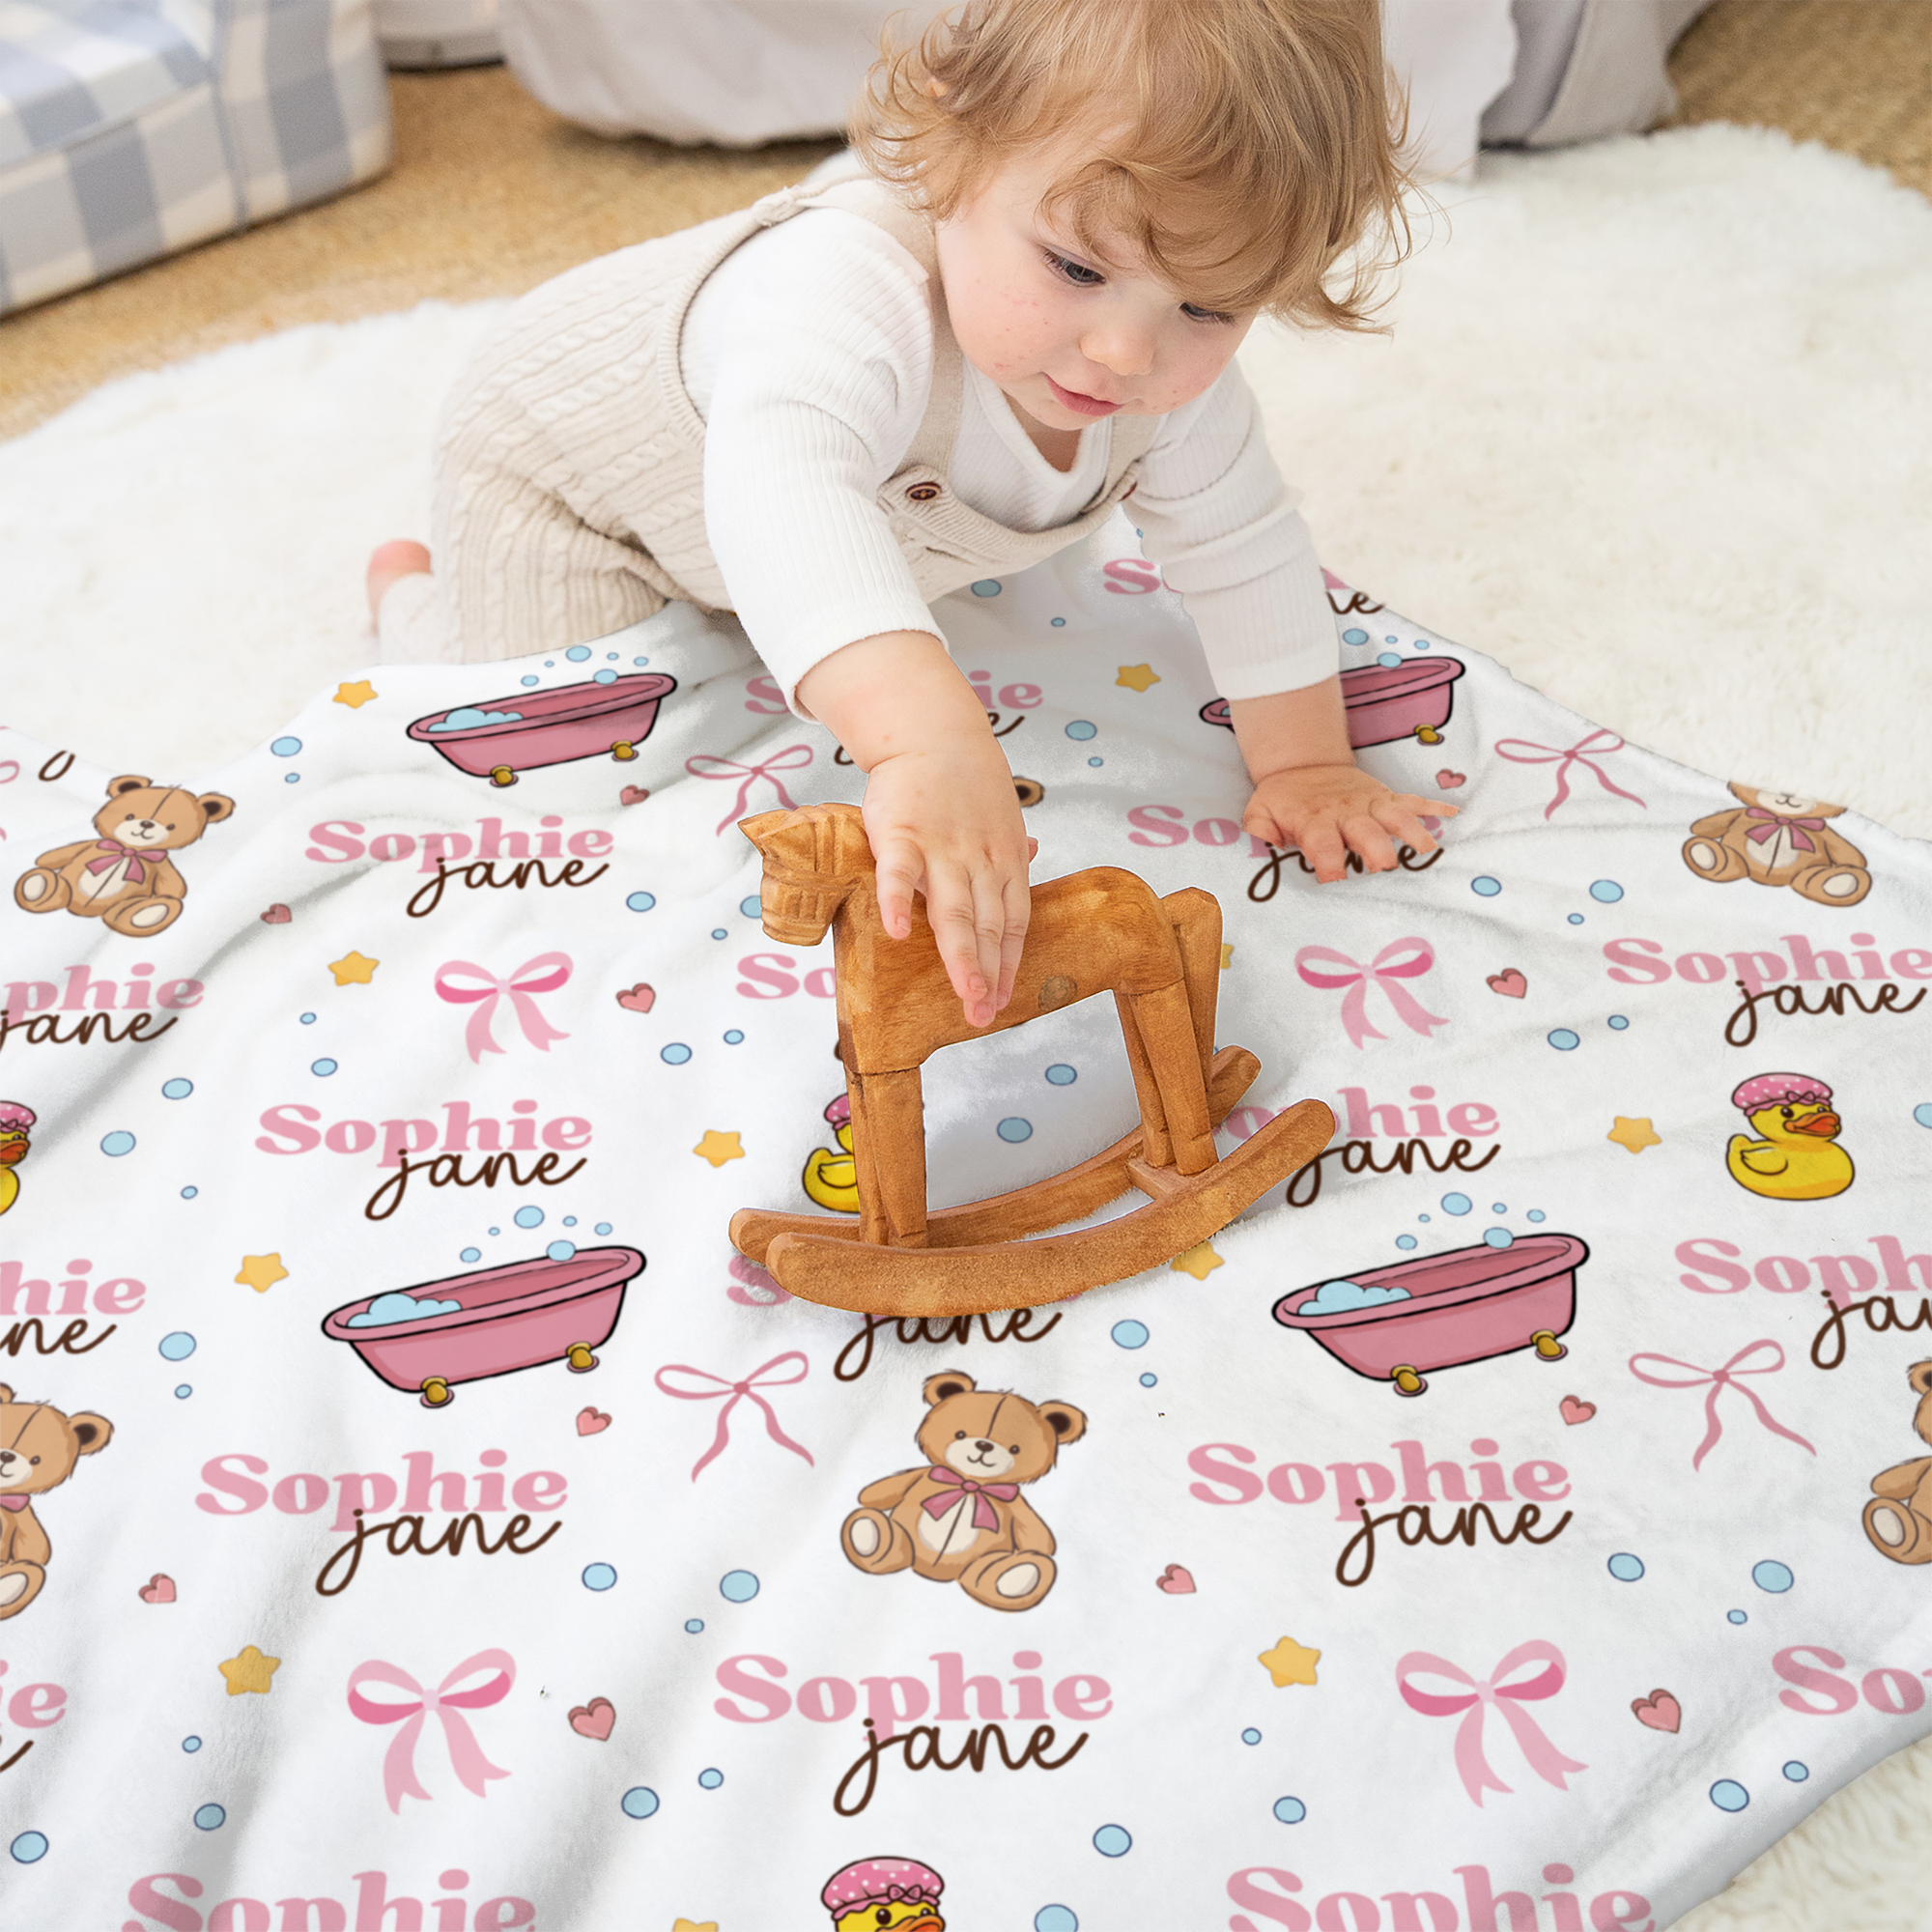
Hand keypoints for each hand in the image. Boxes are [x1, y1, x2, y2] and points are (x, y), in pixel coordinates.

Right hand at [863, 741, 1036, 1027]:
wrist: (932, 732)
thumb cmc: (962, 782)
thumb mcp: (999, 814)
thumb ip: (1008, 846)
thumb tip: (1034, 854)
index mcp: (1005, 861)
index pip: (1013, 923)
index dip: (1007, 964)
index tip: (1002, 1002)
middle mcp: (979, 860)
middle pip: (986, 924)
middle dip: (987, 972)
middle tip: (983, 1014)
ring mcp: (942, 847)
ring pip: (952, 908)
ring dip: (960, 954)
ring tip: (965, 993)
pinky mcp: (901, 833)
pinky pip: (900, 872)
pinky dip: (900, 901)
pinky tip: (899, 933)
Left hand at [1242, 763, 1455, 882]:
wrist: (1302, 764)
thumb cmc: (1282, 801)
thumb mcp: (1259, 813)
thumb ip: (1259, 833)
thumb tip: (1263, 851)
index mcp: (1314, 820)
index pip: (1323, 842)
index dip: (1329, 861)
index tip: (1335, 879)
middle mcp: (1346, 812)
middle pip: (1367, 831)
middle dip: (1377, 849)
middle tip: (1385, 869)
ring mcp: (1370, 804)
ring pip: (1396, 816)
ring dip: (1412, 831)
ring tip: (1427, 851)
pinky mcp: (1386, 797)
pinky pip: (1413, 800)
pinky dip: (1434, 806)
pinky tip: (1455, 814)